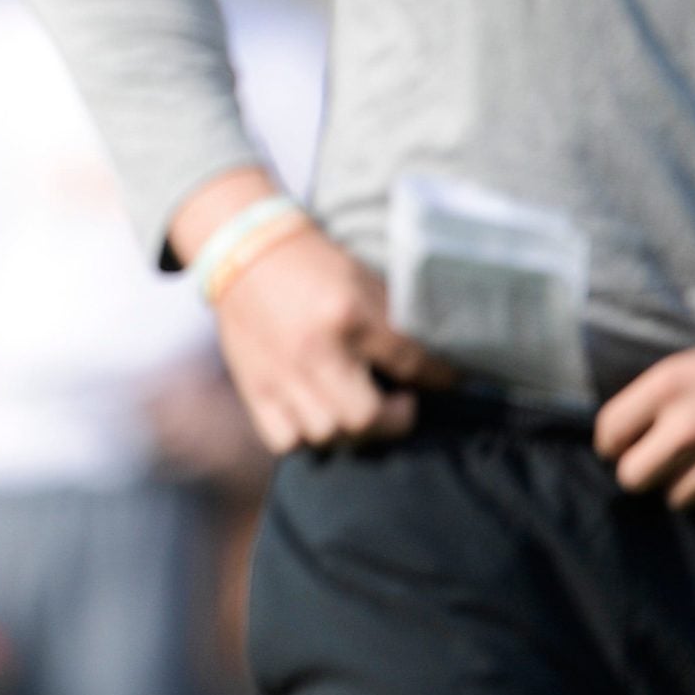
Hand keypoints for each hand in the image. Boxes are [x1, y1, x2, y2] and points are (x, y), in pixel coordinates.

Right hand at [212, 226, 455, 452]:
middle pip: (365, 417)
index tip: (449, 382)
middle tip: (401, 403)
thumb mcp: (362, 280)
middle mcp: (314, 350)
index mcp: (346, 313)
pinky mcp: (254, 389)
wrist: (246, 253)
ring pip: (328, 434)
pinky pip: (287, 441)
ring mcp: (280, 375)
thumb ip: (396, 320)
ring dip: (351, 428)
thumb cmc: (313, 266)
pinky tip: (316, 414)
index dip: (440, 378)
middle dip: (394, 419)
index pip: (409, 361)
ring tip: (358, 407)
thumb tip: (435, 358)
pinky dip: (306, 436)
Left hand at [594, 304, 694, 508]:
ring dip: (683, 484)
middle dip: (641, 471)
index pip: (609, 432)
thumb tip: (638, 427)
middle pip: (632, 478)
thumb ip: (665, 395)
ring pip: (675, 497)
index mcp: (667, 385)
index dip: (612, 443)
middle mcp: (688, 425)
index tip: (623, 445)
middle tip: (657, 462)